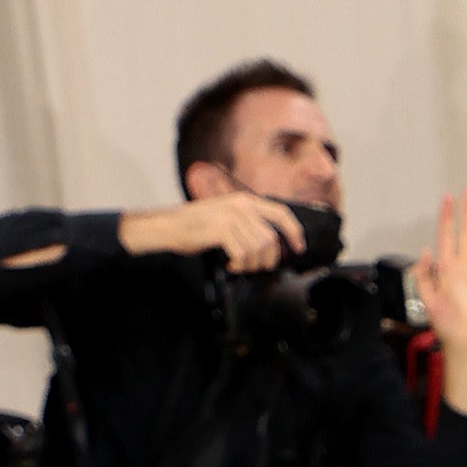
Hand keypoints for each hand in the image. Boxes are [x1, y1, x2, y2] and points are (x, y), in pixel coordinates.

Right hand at [119, 191, 301, 272]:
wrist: (168, 227)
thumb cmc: (196, 226)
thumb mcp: (226, 216)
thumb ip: (248, 223)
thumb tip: (272, 244)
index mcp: (245, 200)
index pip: (282, 213)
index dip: (294, 232)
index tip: (299, 247)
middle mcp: (241, 205)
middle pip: (271, 239)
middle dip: (268, 258)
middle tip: (256, 266)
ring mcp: (231, 216)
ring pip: (259, 248)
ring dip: (252, 264)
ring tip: (239, 265)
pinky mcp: (221, 229)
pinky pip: (244, 254)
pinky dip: (240, 264)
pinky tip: (230, 264)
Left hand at [413, 191, 466, 412]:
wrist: (466, 341)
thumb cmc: (446, 324)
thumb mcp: (426, 298)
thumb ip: (423, 275)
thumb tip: (426, 251)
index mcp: (446, 268)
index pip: (447, 235)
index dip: (447, 216)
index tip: (447, 198)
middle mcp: (464, 265)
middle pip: (466, 232)